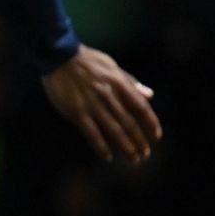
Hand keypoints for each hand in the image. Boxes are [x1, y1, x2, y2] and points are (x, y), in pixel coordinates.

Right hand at [41, 45, 160, 163]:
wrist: (58, 56)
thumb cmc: (86, 60)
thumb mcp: (112, 66)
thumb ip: (131, 82)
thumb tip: (150, 95)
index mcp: (119, 83)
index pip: (141, 107)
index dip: (151, 123)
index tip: (156, 137)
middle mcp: (108, 95)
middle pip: (129, 123)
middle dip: (139, 141)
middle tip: (144, 155)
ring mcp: (92, 104)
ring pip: (113, 130)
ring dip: (125, 147)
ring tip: (133, 159)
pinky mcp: (76, 111)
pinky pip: (91, 133)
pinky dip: (101, 146)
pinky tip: (108, 156)